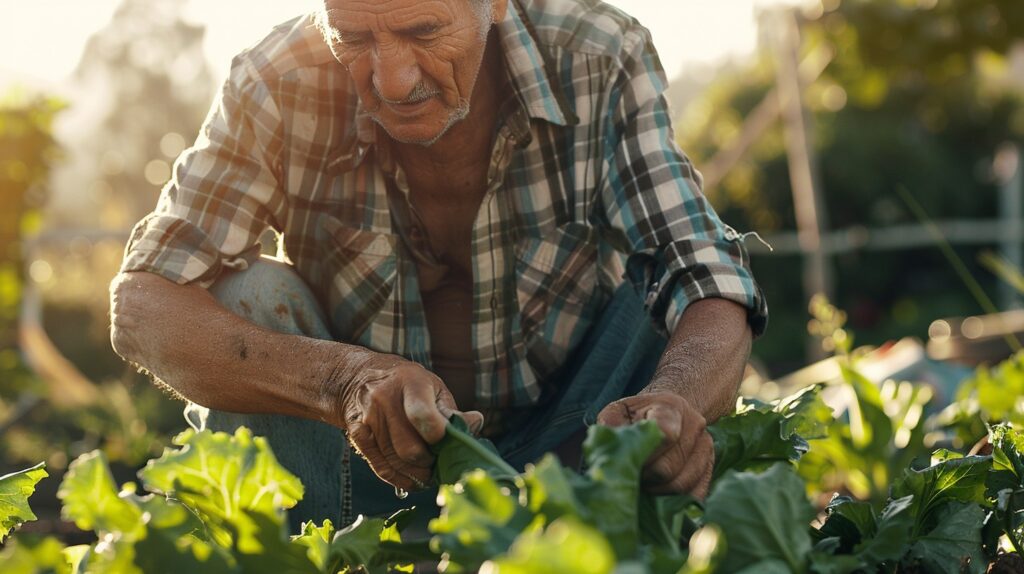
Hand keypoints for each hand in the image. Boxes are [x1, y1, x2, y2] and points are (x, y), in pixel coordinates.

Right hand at [338, 354, 483, 490]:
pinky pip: (382, 468)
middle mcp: (385, 399)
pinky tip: (413, 478)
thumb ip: (451, 410)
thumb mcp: (431, 386)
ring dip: (418, 475)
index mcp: (410, 382)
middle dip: (430, 463)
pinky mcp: (358, 436)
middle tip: (440, 464)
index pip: (423, 416)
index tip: (449, 444)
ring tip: (430, 473)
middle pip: (410, 448)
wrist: (358, 376)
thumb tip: (476, 423)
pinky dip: (401, 479)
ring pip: (397, 462)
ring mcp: (369, 418)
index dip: (440, 437)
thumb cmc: (406, 384)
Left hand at [596, 392, 713, 497]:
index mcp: (671, 407)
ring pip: (682, 484)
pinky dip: (675, 501)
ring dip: (657, 492)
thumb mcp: (619, 411)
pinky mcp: (710, 467)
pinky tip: (659, 497)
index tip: (629, 462)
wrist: (670, 413)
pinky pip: (695, 494)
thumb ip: (610, 426)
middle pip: (669, 467)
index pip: (665, 434)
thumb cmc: (638, 415)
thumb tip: (607, 449)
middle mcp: (694, 425)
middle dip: (645, 478)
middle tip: (630, 479)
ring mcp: (705, 447)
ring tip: (642, 486)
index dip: (645, 455)